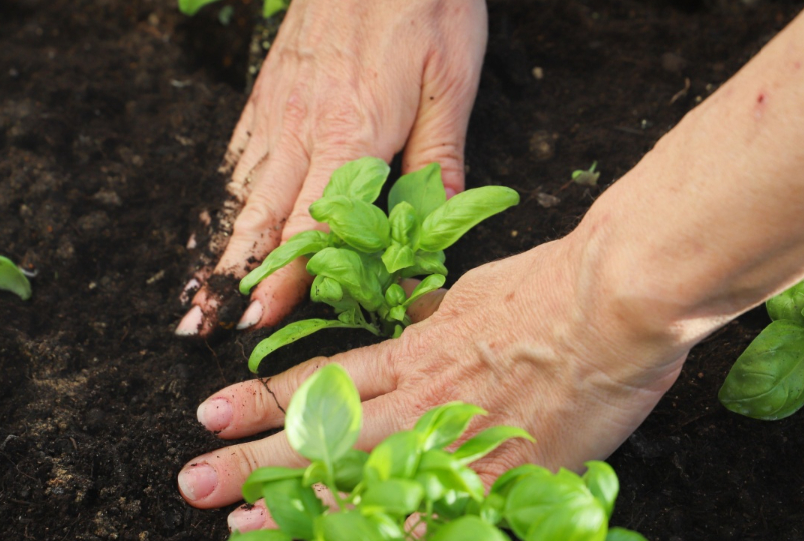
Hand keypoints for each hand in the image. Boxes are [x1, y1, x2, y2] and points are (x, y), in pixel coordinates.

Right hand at [175, 0, 487, 335]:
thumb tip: (437, 226)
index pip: (312, 221)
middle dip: (228, 279)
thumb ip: (438, 159)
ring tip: (189, 296)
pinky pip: (237, 156)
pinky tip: (211, 226)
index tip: (256, 323)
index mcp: (353, 130)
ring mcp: (277, 107)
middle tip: (197, 330)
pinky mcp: (269, 90)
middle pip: (259, 216)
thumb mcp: (453, 81)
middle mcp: (303, 126)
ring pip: (239, 192)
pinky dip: (219, 200)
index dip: (286, 277)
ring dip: (213, 248)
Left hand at [175, 236, 691, 532]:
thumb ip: (437, 323)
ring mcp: (452, 436)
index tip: (212, 413)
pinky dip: (392, 529)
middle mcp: (419, 395)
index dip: (264, 399)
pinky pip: (434, 513)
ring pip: (360, 472)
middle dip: (254, 457)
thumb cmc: (550, 286)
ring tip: (238, 522)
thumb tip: (417, 327)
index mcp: (414, 349)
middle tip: (194, 479)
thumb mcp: (473, 295)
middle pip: (323, 431)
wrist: (608, 299)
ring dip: (298, 499)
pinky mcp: (496, 473)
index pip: (322, 380)